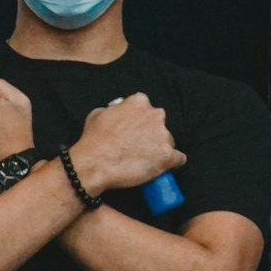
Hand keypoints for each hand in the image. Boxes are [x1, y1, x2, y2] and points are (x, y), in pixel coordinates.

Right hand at [69, 94, 186, 194]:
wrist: (93, 165)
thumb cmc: (93, 142)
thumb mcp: (97, 115)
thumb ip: (113, 110)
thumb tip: (116, 111)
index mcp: (138, 103)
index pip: (147, 109)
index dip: (140, 121)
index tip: (134, 131)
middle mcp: (155, 116)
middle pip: (160, 125)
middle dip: (151, 135)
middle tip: (137, 147)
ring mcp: (163, 136)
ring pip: (168, 142)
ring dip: (158, 150)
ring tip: (142, 161)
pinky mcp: (168, 156)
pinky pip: (178, 159)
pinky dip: (170, 164)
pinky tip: (159, 168)